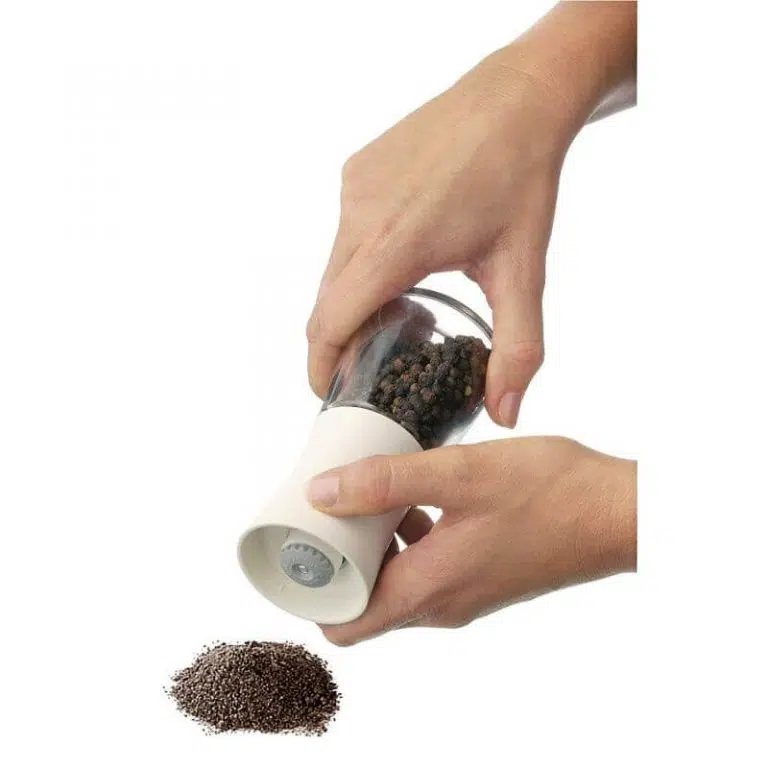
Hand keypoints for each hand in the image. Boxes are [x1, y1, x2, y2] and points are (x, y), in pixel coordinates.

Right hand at [306, 56, 572, 427]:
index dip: (321, 366)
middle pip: (328, 301)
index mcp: (395, 245)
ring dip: (354, 299)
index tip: (328, 393)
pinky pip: (344, 233)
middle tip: (374, 364)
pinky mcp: (356, 171)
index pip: (330, 322)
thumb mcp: (524, 271)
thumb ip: (518, 348)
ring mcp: (353, 188)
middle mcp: (361, 215)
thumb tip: (506, 415)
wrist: (516, 98)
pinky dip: (361, 260)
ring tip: (402, 312)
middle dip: (342, 340)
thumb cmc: (522, 180)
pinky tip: (403, 261)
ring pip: (334, 267)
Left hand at [307, 437, 636, 644]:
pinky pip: (426, 567)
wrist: (620, 511)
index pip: (346, 624)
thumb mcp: (460, 474)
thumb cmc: (550, 492)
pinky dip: (407, 538)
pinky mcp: (482, 576)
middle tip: (327, 511)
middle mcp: (443, 603)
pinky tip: (414, 494)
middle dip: (340, 560)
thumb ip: (387, 482)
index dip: (314, 592)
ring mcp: (465, 593)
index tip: (303, 546)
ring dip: (374, 544)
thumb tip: (321, 493)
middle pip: (366, 601)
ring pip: (397, 581)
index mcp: (430, 588)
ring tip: (364, 495)